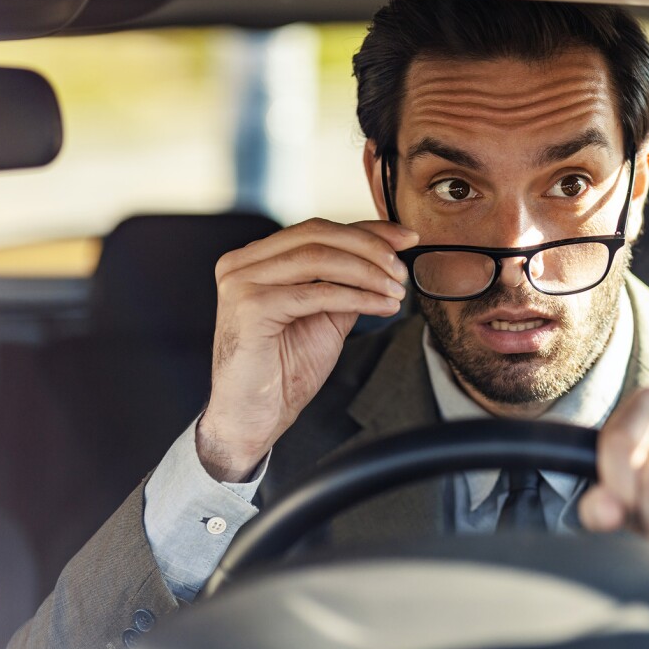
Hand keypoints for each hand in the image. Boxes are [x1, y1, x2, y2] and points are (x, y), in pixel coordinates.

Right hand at [198, 218, 417, 480]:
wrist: (254, 418)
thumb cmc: (283, 370)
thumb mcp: (325, 315)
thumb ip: (347, 282)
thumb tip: (387, 256)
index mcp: (255, 259)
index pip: (317, 230)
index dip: (367, 231)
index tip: (407, 239)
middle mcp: (241, 263)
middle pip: (317, 235)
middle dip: (370, 248)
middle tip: (402, 269)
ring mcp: (241, 283)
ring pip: (319, 259)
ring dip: (367, 273)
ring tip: (396, 291)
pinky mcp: (249, 307)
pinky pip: (316, 293)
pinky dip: (356, 297)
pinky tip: (381, 306)